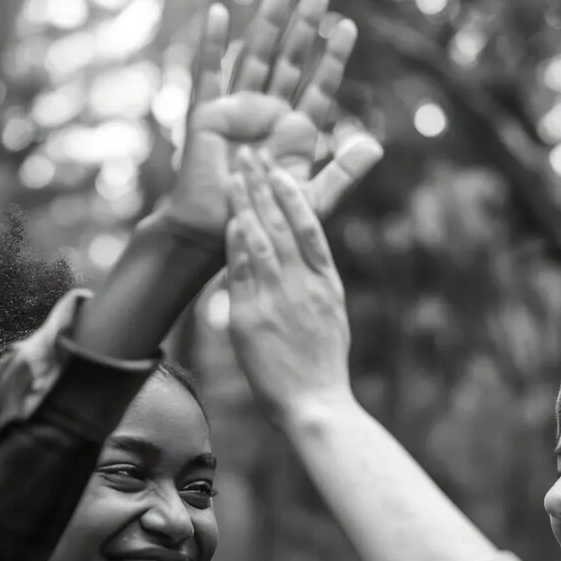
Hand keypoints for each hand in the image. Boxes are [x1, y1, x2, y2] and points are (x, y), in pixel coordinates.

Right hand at [139, 0, 379, 239]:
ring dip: (268, 22)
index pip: (319, 86)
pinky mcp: (207, 115)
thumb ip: (344, 172)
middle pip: (290, 60)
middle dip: (304, 26)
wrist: (221, 234)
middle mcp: (269, 114)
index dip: (333, 57)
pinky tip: (217, 13)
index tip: (348, 27)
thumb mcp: (312, 198)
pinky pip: (208, 74)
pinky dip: (212, 44)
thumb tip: (376, 147)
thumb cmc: (266, 221)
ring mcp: (238, 111)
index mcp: (295, 132)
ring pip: (255, 56)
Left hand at [225, 146, 376, 423]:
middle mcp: (303, 286)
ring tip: (234, 176)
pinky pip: (241, 274)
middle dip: (265, 187)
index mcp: (326, 284)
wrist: (317, 405)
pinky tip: (228, 222)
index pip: (310, 228)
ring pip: (261, 240)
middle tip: (251, 154)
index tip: (281, 171)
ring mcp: (277, 300)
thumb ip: (316, 286)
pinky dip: (235, 244)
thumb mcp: (332, 317)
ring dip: (246, 205)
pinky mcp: (251, 319)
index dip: (294, 196)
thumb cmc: (324, 367)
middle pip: (284, 225)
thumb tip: (303, 263)